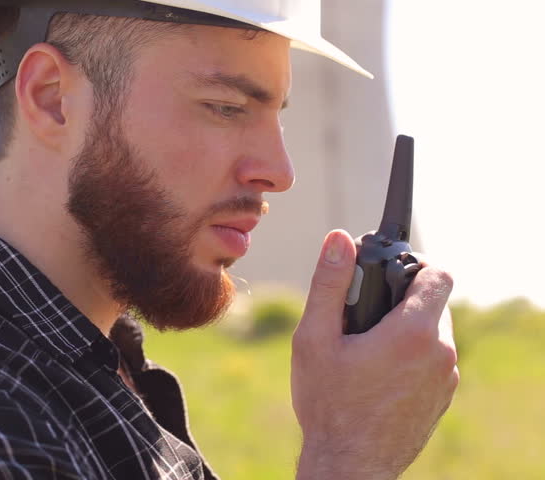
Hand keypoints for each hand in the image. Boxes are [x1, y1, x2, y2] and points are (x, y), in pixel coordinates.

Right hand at [291, 230, 458, 478]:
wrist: (349, 465)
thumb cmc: (327, 404)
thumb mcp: (314, 337)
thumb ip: (329, 283)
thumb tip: (338, 238)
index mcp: (412, 332)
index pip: (438, 274)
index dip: (414, 265)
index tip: (386, 276)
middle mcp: (440, 352)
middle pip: (433, 302)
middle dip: (400, 300)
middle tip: (362, 319)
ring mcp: (446, 378)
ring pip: (433, 332)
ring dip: (405, 329)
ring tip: (365, 349)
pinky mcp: (442, 398)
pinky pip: (433, 360)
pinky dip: (411, 356)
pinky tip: (376, 374)